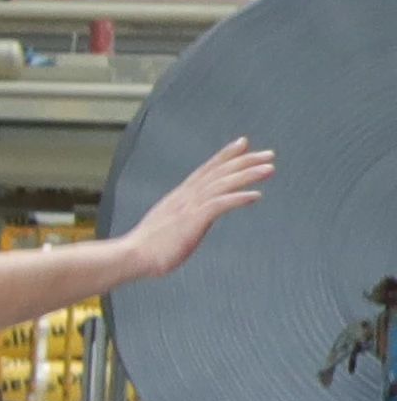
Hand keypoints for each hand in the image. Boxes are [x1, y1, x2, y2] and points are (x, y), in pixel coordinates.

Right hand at [114, 137, 274, 280]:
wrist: (132, 256)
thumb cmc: (149, 246)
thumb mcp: (169, 223)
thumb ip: (183, 215)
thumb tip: (193, 217)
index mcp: (180, 196)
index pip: (206, 169)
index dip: (226, 155)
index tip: (243, 144)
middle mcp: (185, 196)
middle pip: (219, 172)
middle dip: (245, 160)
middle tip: (269, 154)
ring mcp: (188, 207)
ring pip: (222, 184)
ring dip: (247, 175)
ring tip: (269, 169)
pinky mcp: (192, 221)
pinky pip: (219, 205)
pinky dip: (238, 198)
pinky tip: (256, 195)